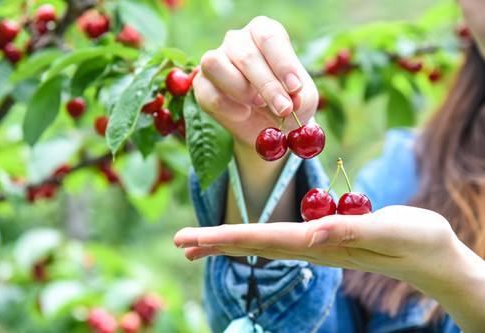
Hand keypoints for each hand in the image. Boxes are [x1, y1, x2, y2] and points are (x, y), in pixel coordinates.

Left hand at [174, 205, 455, 281]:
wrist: (434, 257)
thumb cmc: (418, 241)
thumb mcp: (390, 231)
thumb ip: (349, 230)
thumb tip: (309, 235)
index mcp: (321, 244)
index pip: (263, 239)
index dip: (224, 237)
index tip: (190, 239)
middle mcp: (312, 248)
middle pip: (254, 245)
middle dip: (214, 242)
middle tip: (178, 242)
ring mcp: (318, 246)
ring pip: (263, 243)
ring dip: (229, 242)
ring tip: (199, 243)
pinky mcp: (326, 241)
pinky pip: (281, 238)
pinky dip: (254, 236)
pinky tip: (247, 237)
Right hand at [192, 16, 317, 147]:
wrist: (269, 126)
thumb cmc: (288, 102)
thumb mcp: (303, 98)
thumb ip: (299, 96)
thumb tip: (292, 99)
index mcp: (263, 32)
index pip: (269, 37)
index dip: (282, 63)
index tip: (295, 88)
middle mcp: (237, 40)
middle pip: (246, 55)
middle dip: (268, 86)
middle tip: (284, 109)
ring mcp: (215, 60)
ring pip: (215, 64)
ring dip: (241, 89)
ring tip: (259, 104)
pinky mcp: (202, 85)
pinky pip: (208, 93)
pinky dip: (228, 108)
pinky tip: (244, 114)